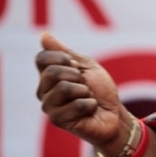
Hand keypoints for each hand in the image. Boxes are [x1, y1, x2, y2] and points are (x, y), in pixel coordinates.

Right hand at [35, 32, 128, 153]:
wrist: (114, 114)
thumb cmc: (100, 89)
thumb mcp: (85, 65)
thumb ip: (63, 52)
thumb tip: (43, 35)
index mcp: (47, 76)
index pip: (42, 58)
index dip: (64, 58)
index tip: (76, 67)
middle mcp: (43, 91)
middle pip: (52, 72)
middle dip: (77, 76)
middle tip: (85, 86)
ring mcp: (49, 107)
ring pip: (64, 88)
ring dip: (84, 91)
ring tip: (87, 98)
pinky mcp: (58, 121)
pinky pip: (76, 104)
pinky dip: (90, 104)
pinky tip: (89, 110)